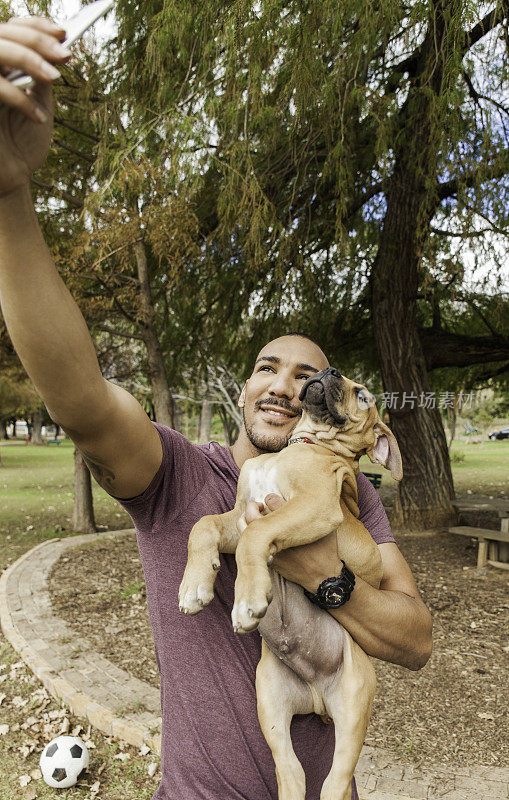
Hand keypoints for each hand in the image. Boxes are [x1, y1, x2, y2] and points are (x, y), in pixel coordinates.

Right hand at [0, 17, 70, 195]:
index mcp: (2, 66)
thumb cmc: (24, 145)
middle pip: (3, 33)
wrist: (13, 179)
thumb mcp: (40, 105)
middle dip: (37, 39)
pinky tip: (38, 116)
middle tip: (65, 55)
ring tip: (55, 77)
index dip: (36, 25)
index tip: (64, 33)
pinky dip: (18, 98)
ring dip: (27, 57)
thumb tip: (58, 49)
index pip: (12, 28)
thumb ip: (42, 77)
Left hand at [237, 494, 341, 591]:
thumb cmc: (326, 549)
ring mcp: (270, 546)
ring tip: (253, 518)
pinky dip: (252, 537)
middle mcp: (278, 532)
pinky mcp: (268, 558)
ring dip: (247, 521)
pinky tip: (257, 535)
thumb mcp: (325, 526)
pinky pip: (252, 544)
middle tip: (258, 506)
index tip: (271, 500)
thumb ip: (316, 511)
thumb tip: (311, 497)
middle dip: (254, 507)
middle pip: (254, 514)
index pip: (271, 500)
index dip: (270, 499)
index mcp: (292, 520)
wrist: (322, 576)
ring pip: (247, 529)